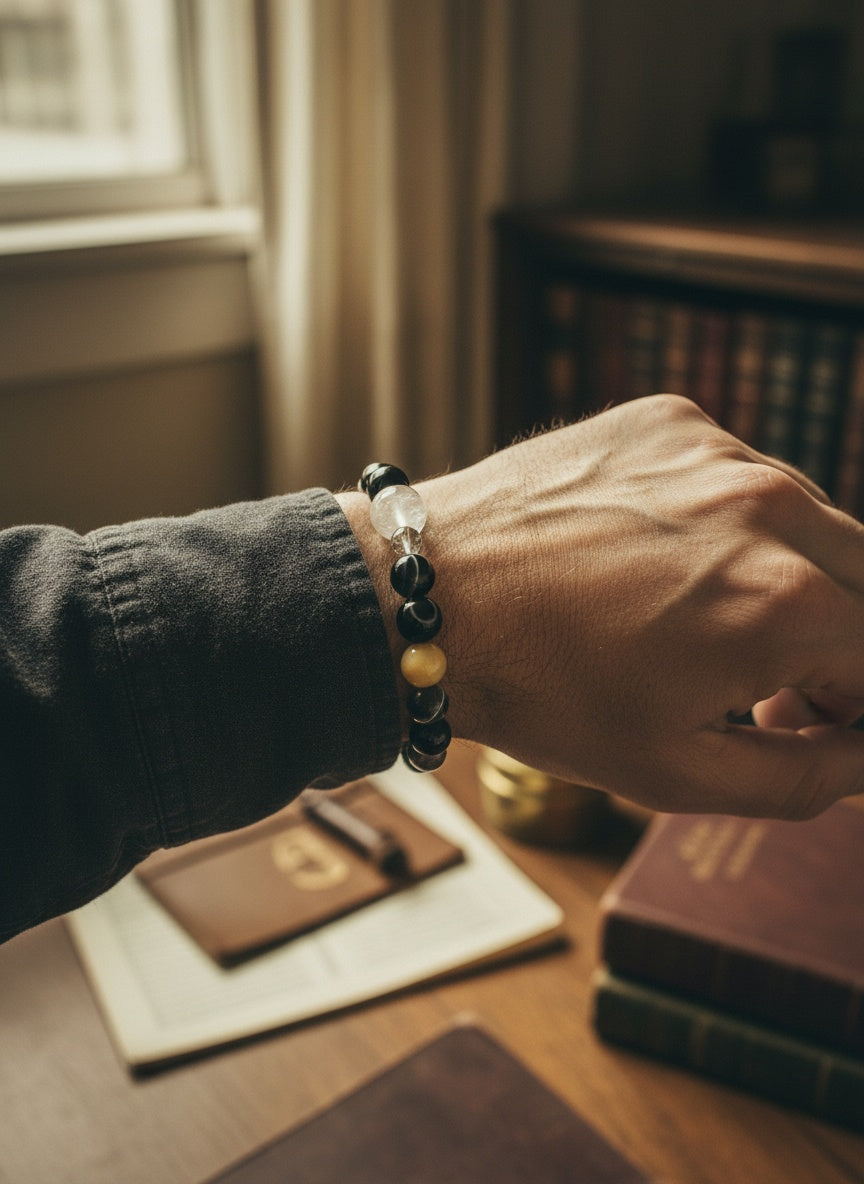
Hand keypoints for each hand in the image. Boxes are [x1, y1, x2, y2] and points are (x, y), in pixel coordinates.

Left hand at [403, 395, 863, 817]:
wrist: (430, 600)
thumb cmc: (541, 695)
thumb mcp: (677, 774)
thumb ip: (807, 777)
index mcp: (788, 605)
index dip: (852, 707)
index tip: (802, 722)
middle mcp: (772, 509)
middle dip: (839, 644)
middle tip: (771, 686)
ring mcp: (719, 452)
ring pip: (813, 523)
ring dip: (788, 579)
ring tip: (704, 625)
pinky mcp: (671, 422)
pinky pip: (742, 475)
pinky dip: (729, 524)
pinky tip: (660, 561)